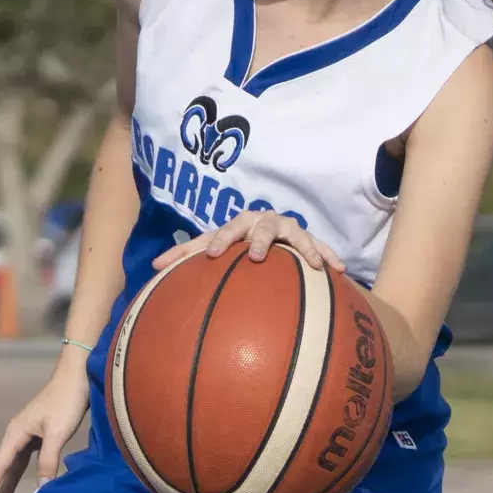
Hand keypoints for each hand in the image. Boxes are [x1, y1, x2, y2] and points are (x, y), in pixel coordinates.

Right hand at [0, 353, 95, 492]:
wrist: (78, 375)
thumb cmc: (67, 401)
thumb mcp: (57, 434)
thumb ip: (49, 461)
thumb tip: (41, 488)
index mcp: (17, 432)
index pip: (0, 466)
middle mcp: (18, 433)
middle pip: (0, 466)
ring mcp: (28, 433)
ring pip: (12, 464)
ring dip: (4, 484)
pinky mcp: (40, 432)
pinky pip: (25, 459)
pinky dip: (20, 473)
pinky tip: (21, 482)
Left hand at [175, 209, 334, 271]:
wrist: (267, 227)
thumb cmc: (234, 241)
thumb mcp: (213, 247)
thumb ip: (185, 256)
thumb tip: (152, 269)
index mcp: (237, 224)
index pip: (223, 230)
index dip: (217, 240)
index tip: (209, 255)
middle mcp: (262, 221)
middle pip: (259, 227)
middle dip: (258, 240)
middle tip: (255, 256)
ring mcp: (286, 228)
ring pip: (295, 234)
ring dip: (303, 247)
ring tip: (311, 262)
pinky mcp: (304, 239)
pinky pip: (319, 247)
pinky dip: (328, 256)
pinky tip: (340, 270)